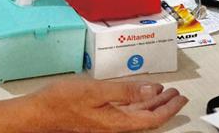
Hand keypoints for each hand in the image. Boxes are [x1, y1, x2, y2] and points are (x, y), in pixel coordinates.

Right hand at [18, 79, 186, 131]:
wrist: (38, 114)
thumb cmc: (61, 102)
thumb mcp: (96, 91)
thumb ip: (125, 91)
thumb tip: (150, 90)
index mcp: (117, 122)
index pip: (152, 118)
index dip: (169, 108)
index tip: (180, 98)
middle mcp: (115, 126)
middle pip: (147, 118)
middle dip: (164, 105)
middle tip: (176, 94)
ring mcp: (107, 124)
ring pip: (137, 115)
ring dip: (151, 103)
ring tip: (162, 92)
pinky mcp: (99, 119)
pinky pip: (125, 113)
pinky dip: (136, 102)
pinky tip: (137, 94)